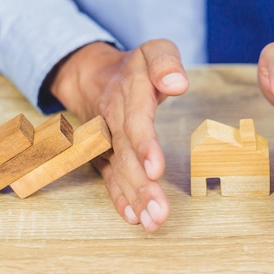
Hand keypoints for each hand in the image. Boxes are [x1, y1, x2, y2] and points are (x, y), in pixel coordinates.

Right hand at [49, 40, 188, 231]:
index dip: (145, 145)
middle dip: (141, 186)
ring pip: (118, 172)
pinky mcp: (104, 156)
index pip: (135, 121)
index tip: (155, 170)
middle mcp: (113, 120)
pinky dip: (120, 199)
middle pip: (126, 155)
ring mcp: (106, 141)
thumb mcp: (153, 50)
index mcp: (127, 93)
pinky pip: (109, 178)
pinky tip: (133, 218)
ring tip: (152, 223)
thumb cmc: (135, 67)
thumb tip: (178, 83)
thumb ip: (165, 62)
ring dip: (134, 198)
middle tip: (158, 214)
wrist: (95, 77)